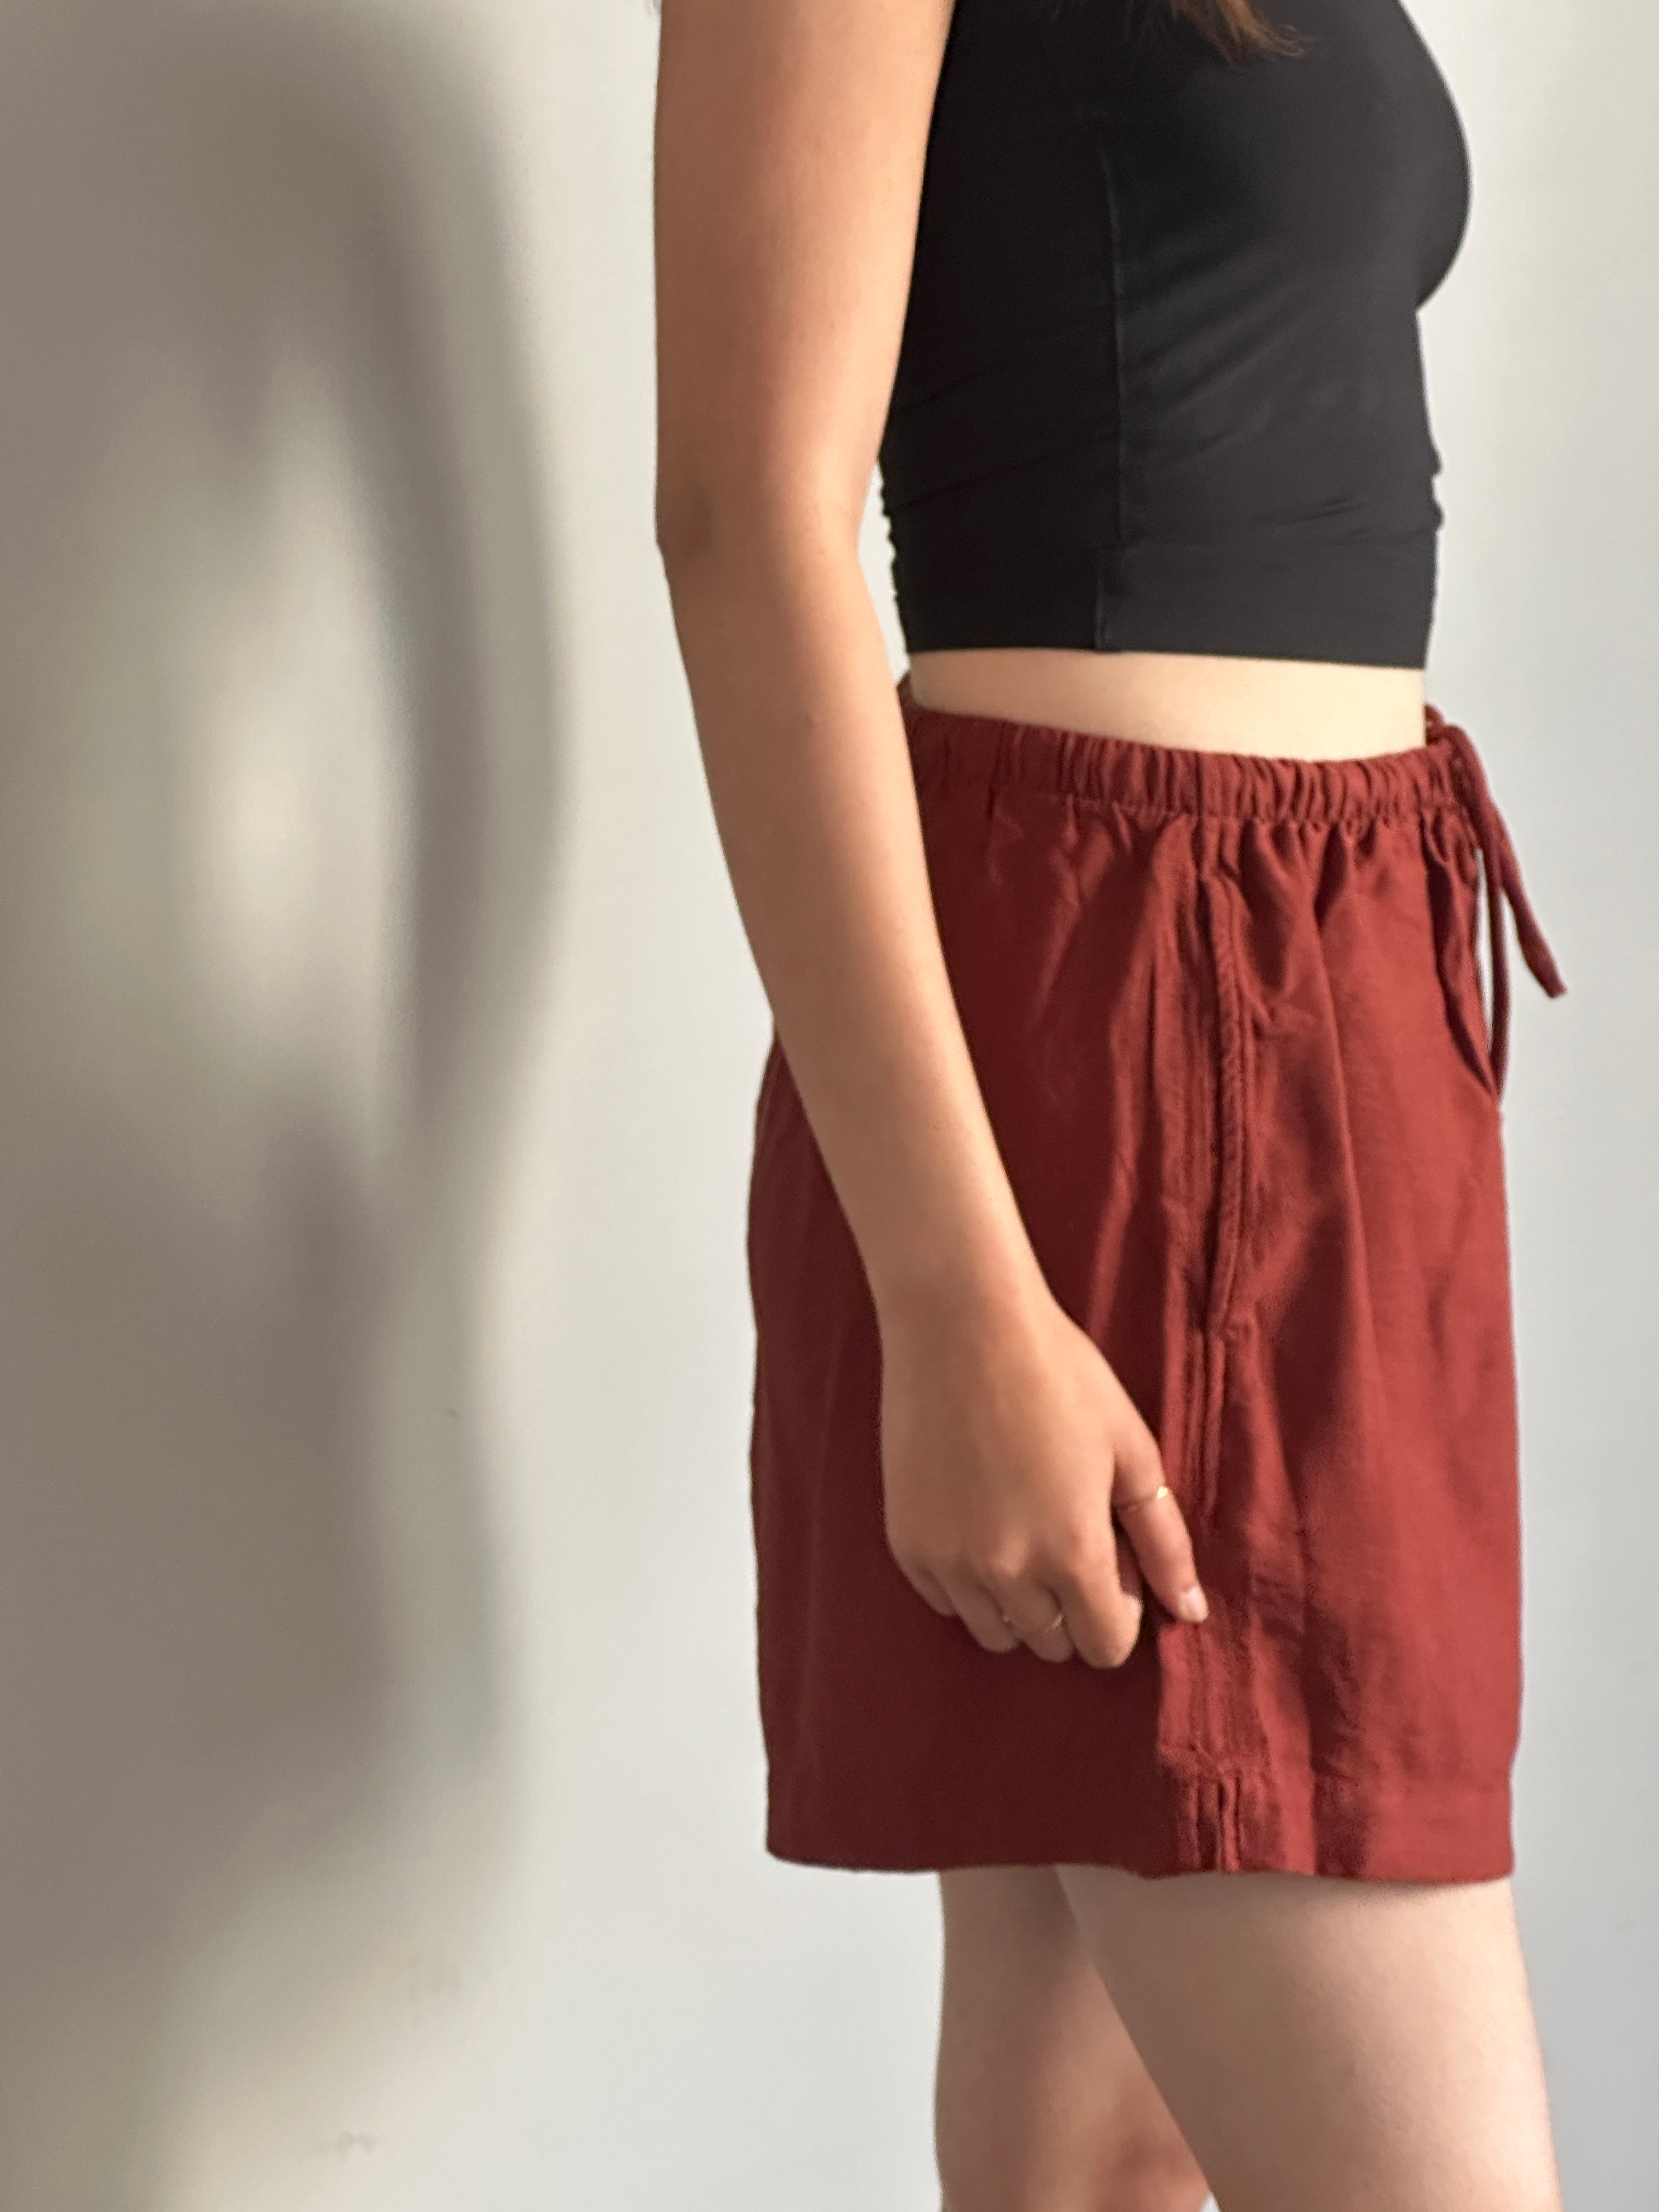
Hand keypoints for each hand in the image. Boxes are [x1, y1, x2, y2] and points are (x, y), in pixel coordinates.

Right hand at [877, 1272, 1208, 1666]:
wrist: (959, 1323)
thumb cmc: (1058, 1375)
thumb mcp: (1131, 1450)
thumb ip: (1165, 1541)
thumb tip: (1190, 1612)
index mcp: (1072, 1553)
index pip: (1105, 1646)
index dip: (1120, 1610)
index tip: (1113, 1560)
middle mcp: (1007, 1574)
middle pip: (1051, 1644)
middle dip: (1071, 1606)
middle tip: (1067, 1532)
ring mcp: (949, 1561)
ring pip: (994, 1632)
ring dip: (1017, 1602)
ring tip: (1021, 1529)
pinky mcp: (906, 1543)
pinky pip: (944, 1599)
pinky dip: (966, 1580)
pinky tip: (977, 1519)